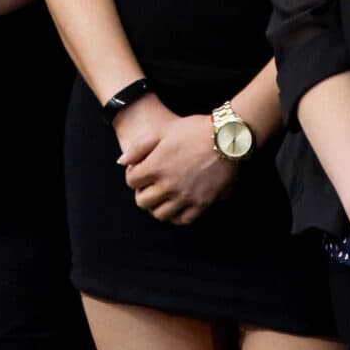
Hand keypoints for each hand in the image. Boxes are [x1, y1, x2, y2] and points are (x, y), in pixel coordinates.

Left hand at [113, 98, 239, 225]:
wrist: (227, 138)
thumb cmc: (194, 130)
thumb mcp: (163, 130)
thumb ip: (139, 147)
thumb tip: (121, 162)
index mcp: (156, 166)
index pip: (131, 181)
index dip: (133, 174)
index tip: (141, 170)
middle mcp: (168, 185)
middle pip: (143, 201)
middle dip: (142, 192)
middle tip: (150, 185)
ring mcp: (185, 196)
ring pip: (160, 214)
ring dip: (157, 206)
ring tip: (163, 195)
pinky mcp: (202, 203)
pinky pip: (183, 220)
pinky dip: (177, 215)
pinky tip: (178, 204)